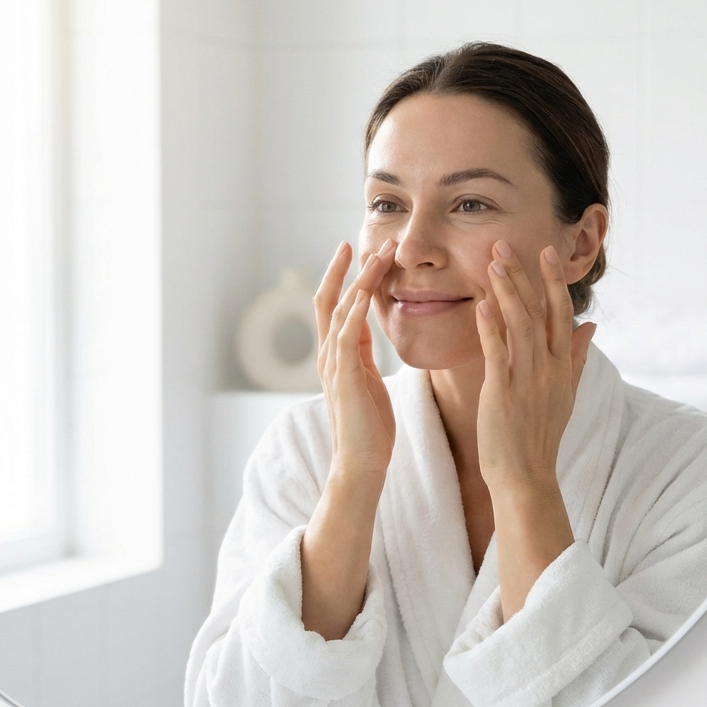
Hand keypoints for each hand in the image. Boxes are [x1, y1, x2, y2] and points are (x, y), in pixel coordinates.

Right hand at [300, 240, 396, 639]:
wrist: (361, 465)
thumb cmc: (372, 430)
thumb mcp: (369, 384)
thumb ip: (365, 357)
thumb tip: (371, 335)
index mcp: (339, 356)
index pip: (338, 306)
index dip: (346, 277)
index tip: (360, 251)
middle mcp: (330, 355)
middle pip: (329, 299)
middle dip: (343, 269)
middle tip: (359, 240)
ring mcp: (333, 364)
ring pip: (340, 309)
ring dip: (358, 279)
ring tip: (377, 254)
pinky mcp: (344, 376)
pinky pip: (346, 332)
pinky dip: (355, 307)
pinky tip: (367, 288)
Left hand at [475, 241, 594, 493]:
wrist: (526, 477)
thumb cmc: (539, 438)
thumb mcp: (565, 394)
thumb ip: (576, 357)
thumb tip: (591, 326)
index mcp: (561, 366)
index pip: (560, 313)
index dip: (553, 281)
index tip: (545, 251)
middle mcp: (548, 367)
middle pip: (540, 310)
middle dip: (525, 275)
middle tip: (507, 243)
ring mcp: (527, 378)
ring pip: (520, 323)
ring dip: (507, 290)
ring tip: (493, 262)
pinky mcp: (503, 391)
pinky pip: (498, 351)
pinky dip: (490, 326)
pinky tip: (481, 304)